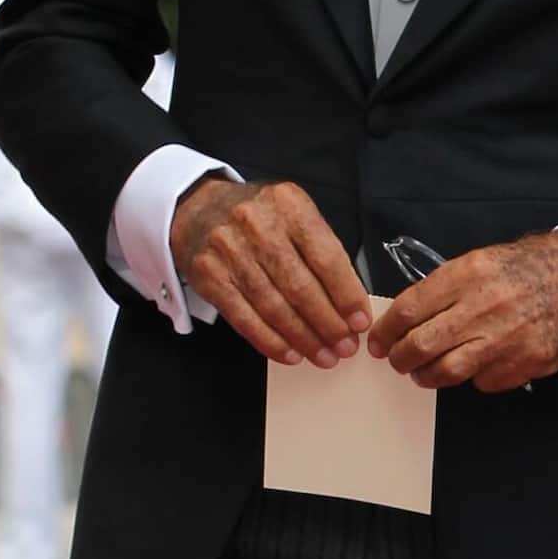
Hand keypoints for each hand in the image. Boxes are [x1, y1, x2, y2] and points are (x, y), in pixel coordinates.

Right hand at [172, 176, 369, 366]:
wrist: (198, 210)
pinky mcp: (210, 277)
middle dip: (327, 323)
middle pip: (300, 285)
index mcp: (289, 203)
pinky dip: (270, 341)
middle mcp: (258, 225)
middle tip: (345, 346)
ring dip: (303, 338)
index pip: (325, 255)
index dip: (346, 294)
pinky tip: (290, 354)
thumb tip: (349, 300)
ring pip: (273, 306)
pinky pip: (244, 317)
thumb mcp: (293, 213)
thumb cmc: (259, 216)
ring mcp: (230, 251)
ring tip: (323, 355)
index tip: (359, 320)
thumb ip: (320, 248)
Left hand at [366, 230, 557, 391]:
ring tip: (424, 371)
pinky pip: (481, 382)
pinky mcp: (522, 364)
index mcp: (469, 273)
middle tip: (396, 360)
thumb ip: (448, 286)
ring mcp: (504, 339)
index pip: (409, 309)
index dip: (386, 330)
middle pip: (420, 345)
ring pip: (445, 372)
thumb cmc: (533, 268)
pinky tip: (476, 364)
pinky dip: (473, 377)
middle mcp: (483, 306)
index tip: (379, 340)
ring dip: (427, 375)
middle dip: (399, 358)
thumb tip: (408, 315)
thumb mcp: (485, 260)